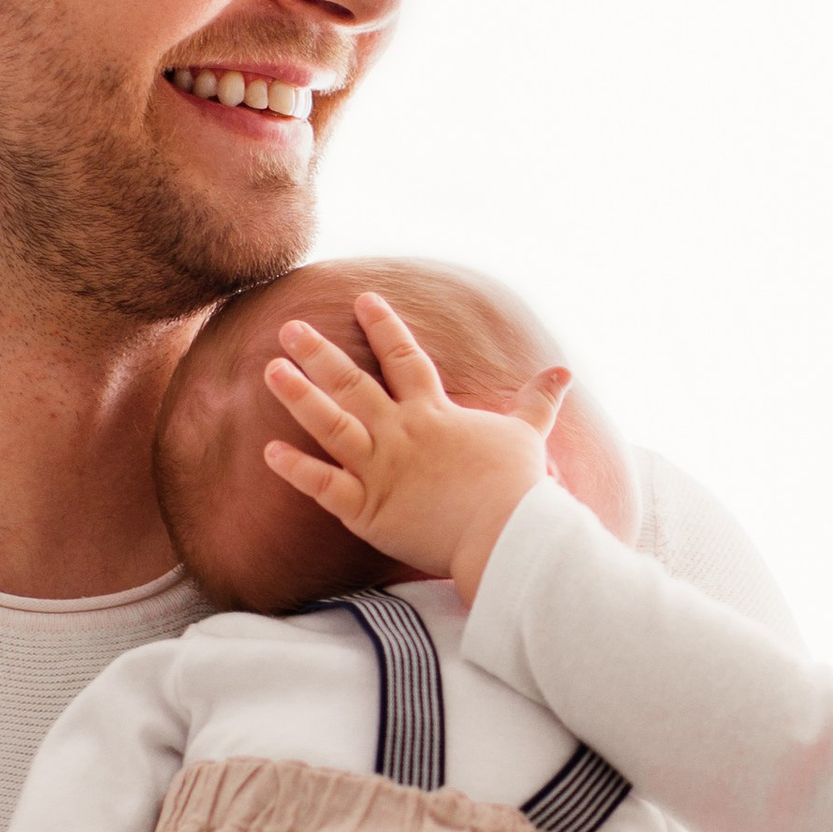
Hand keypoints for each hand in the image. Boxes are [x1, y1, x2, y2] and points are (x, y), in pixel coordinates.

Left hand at [260, 289, 556, 599]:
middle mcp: (401, 433)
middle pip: (353, 383)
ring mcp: (380, 469)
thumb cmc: (518, 487)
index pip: (405, 358)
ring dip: (298, 396)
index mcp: (435, 413)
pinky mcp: (367, 509)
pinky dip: (296, 469)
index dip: (384, 326)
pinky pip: (323, 486)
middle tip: (289, 326)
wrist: (506, 532)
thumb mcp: (528, 435)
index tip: (363, 300)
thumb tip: (564, 372)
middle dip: (320, 353)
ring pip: (330, 424)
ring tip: (270, 368)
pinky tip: (268, 450)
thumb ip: (538, 402)